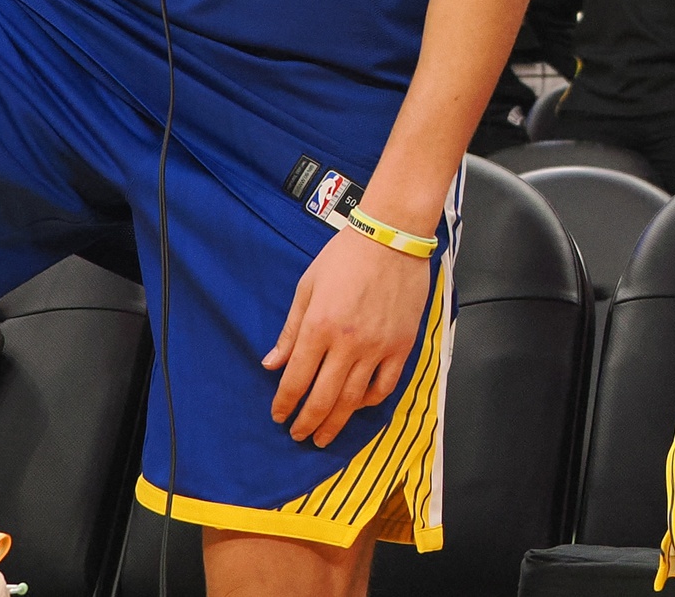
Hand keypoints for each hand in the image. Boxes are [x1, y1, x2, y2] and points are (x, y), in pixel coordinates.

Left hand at [262, 226, 429, 447]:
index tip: (278, 416)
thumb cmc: (346, 256)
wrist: (393, 237)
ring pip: (353, 400)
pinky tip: (359, 405)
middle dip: (306, 423)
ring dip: (335, 423)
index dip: (284, 404)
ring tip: (324, 436)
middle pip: (323, 399)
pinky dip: (370, 402)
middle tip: (298, 436)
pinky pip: (385, 385)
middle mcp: (348, 343)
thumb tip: (271, 364)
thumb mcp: (307, 287)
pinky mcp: (402, 345)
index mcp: (319, 327)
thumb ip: (290, 330)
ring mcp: (378, 347)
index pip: (295, 380)